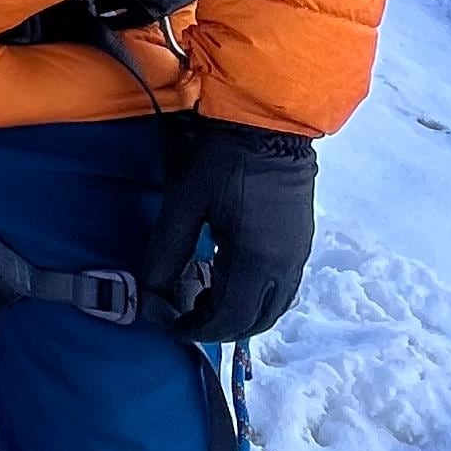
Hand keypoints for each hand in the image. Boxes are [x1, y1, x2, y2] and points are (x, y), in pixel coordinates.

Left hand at [150, 115, 314, 340]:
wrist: (270, 120)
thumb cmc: (224, 159)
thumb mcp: (185, 203)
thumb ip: (165, 252)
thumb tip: (148, 292)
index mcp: (257, 261)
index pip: (229, 320)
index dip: (198, 330)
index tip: (171, 323)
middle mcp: (285, 266)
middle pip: (256, 322)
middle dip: (220, 327)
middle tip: (186, 312)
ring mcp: (299, 254)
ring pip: (273, 306)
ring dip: (240, 311)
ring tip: (206, 291)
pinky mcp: (302, 240)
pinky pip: (282, 286)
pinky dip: (256, 293)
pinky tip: (230, 271)